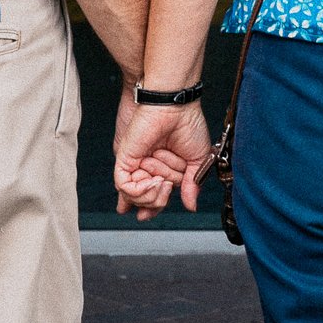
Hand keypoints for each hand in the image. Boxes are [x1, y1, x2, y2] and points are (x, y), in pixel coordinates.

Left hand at [115, 98, 215, 218]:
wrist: (174, 106)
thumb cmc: (187, 124)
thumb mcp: (197, 160)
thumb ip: (192, 184)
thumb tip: (191, 205)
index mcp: (162, 167)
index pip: (153, 196)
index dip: (151, 208)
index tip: (145, 217)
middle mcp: (146, 167)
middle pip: (147, 201)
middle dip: (160, 196)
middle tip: (167, 182)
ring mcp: (134, 163)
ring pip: (135, 197)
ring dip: (152, 193)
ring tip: (161, 180)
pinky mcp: (124, 159)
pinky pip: (125, 188)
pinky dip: (140, 190)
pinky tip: (153, 180)